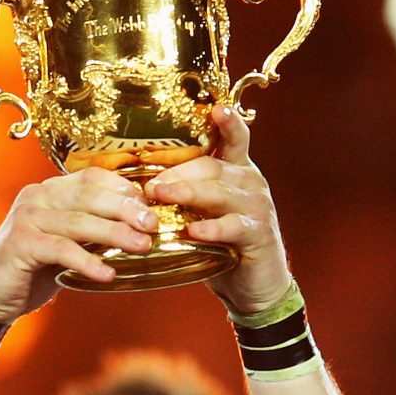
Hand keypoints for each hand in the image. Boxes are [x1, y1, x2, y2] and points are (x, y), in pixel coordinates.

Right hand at [0, 169, 153, 322]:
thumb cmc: (34, 269)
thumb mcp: (68, 244)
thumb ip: (93, 232)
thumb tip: (138, 229)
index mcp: (50, 191)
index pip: (92, 178)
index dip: (123, 188)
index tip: (151, 204)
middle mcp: (37, 197)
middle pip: (89, 195)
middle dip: (125, 209)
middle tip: (153, 224)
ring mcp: (26, 218)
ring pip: (78, 221)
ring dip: (114, 233)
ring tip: (142, 246)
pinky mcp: (20, 244)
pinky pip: (61, 249)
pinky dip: (87, 261)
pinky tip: (108, 274)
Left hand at [146, 105, 292, 318]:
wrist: (253, 285)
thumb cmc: (221, 245)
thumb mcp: (202, 213)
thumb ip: (183, 195)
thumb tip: (137, 184)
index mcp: (236, 171)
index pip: (234, 138)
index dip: (227, 122)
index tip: (215, 108)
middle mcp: (250, 182)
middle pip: (212, 166)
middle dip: (178, 172)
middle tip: (149, 183)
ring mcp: (257, 207)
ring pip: (220, 192)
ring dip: (188, 193)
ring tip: (161, 196)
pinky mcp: (259, 234)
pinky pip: (233, 226)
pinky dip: (211, 228)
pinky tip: (193, 231)